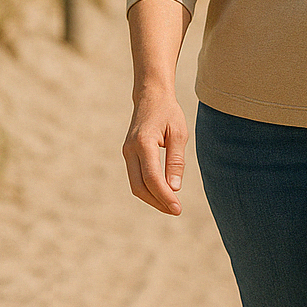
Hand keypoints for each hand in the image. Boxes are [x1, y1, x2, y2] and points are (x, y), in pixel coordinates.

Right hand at [123, 92, 187, 215]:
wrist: (150, 96)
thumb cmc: (168, 113)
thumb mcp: (179, 134)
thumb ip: (176, 161)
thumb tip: (174, 188)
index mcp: (143, 143)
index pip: (152, 178)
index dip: (164, 196)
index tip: (177, 208)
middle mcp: (130, 149)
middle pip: (140, 187)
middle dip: (158, 202)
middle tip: (176, 210)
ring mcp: (127, 152)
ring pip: (136, 185)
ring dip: (152, 199)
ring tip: (171, 206)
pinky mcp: (128, 155)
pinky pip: (136, 178)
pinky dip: (148, 190)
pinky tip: (163, 194)